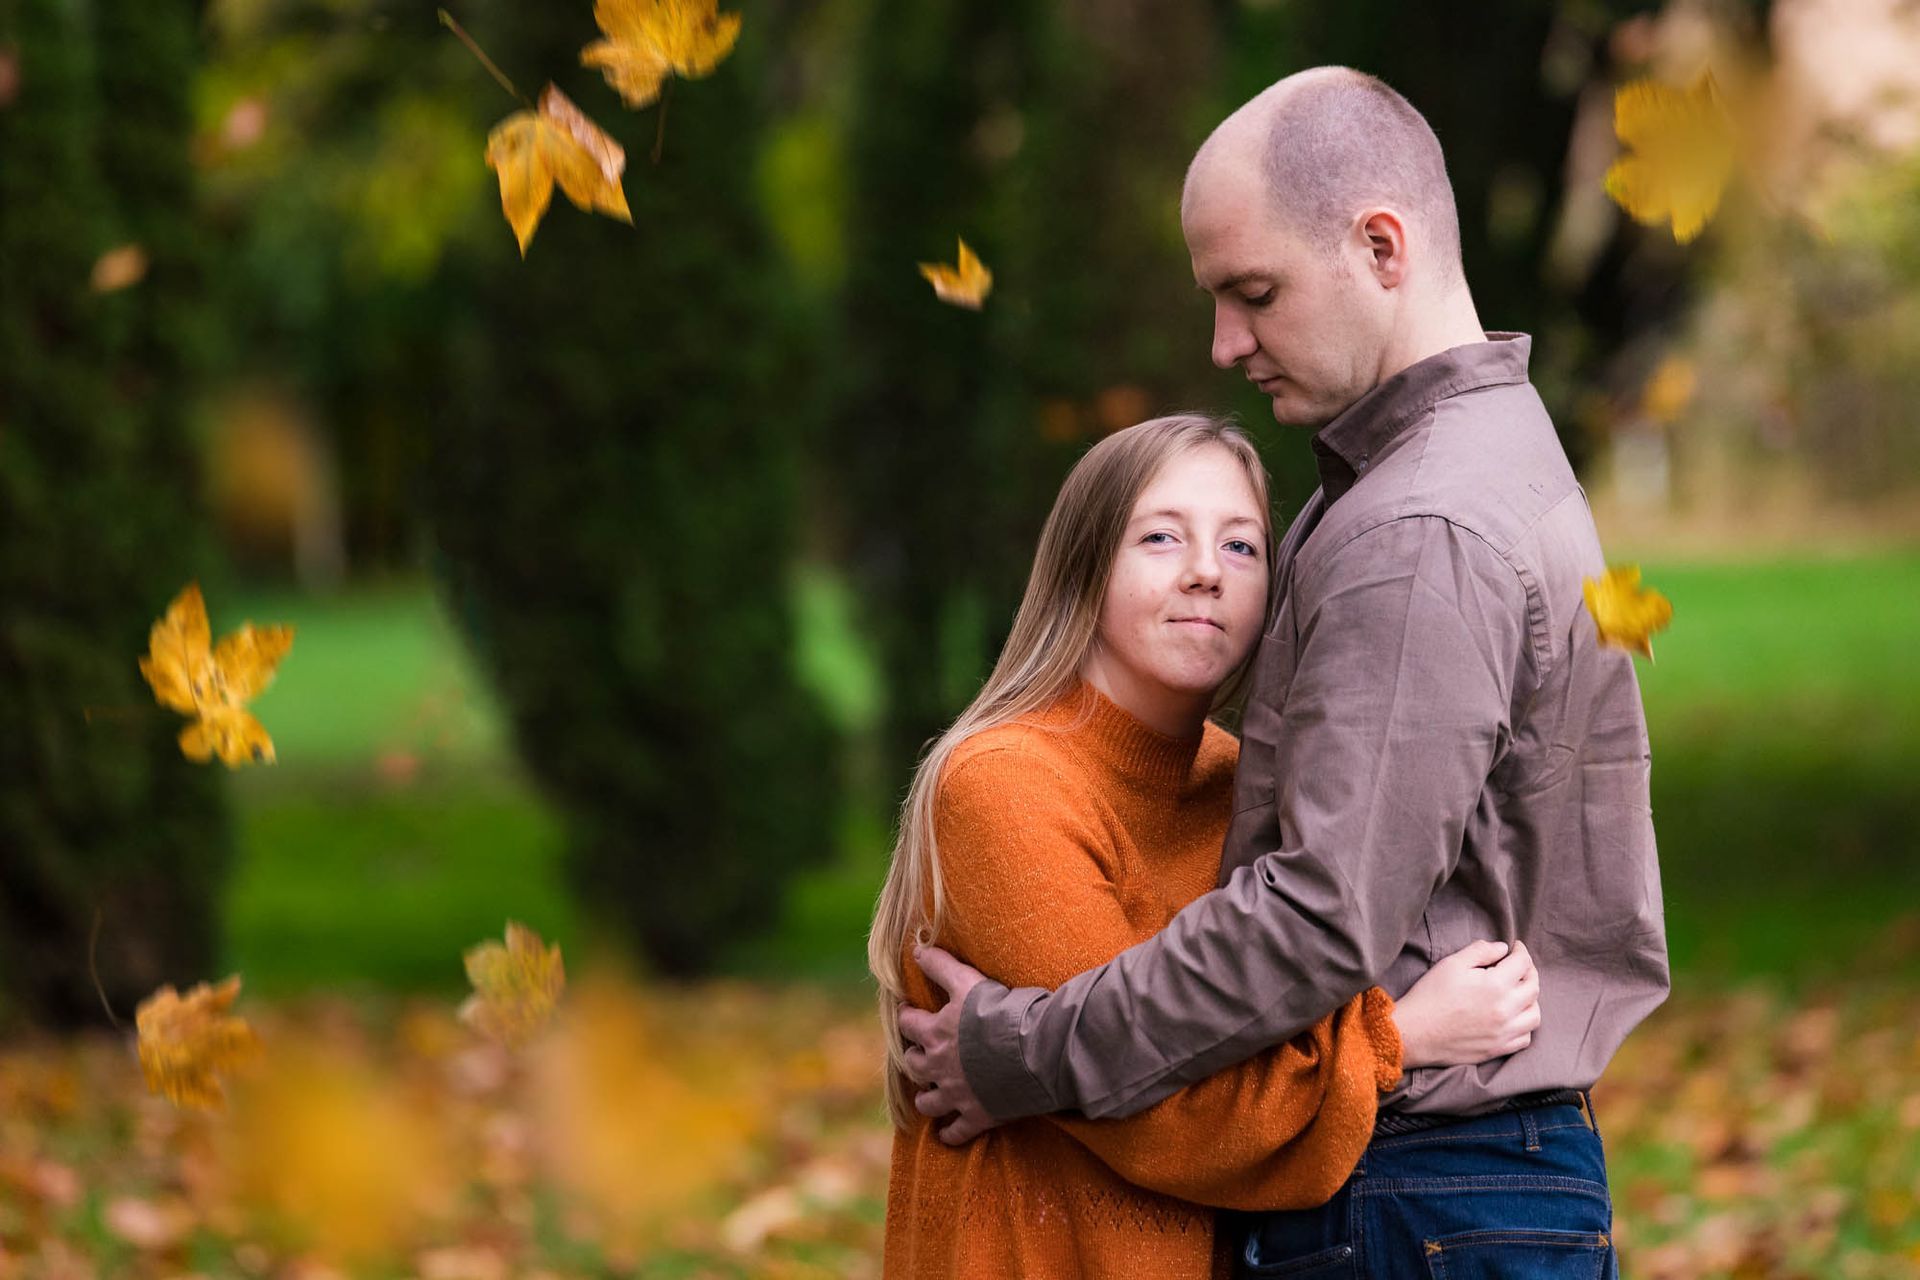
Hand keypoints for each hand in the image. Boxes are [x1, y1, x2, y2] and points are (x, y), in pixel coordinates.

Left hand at [897, 945, 1000, 1144]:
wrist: (1037, 1052)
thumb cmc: (1005, 1012)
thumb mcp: (970, 981)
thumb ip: (942, 965)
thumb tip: (916, 949)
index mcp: (937, 1031)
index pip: (908, 1023)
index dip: (907, 1017)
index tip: (909, 1013)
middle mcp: (940, 1065)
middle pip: (913, 1064)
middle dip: (915, 1057)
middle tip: (920, 1053)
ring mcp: (957, 1094)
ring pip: (927, 1101)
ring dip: (926, 1097)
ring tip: (930, 1093)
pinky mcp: (977, 1115)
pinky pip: (955, 1132)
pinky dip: (950, 1133)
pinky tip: (948, 1132)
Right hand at [1392, 939, 1540, 1068]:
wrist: (1414, 1033)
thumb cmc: (1430, 995)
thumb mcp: (1451, 964)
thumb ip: (1480, 951)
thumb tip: (1502, 948)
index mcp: (1496, 985)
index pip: (1522, 963)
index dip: (1521, 951)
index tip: (1515, 947)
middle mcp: (1506, 1010)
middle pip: (1533, 987)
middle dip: (1529, 971)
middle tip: (1519, 966)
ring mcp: (1504, 1032)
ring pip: (1534, 1014)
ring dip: (1531, 1000)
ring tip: (1518, 992)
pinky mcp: (1498, 1049)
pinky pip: (1525, 1038)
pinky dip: (1524, 1025)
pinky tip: (1513, 1017)